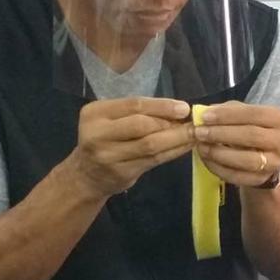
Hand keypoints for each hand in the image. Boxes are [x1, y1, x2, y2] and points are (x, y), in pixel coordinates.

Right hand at [64, 97, 195, 198]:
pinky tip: (185, 147)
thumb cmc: (104, 140)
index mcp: (94, 114)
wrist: (86, 175)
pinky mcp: (122, 173)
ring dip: (177, 139)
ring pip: (150, 145)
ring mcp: (108, 156)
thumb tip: (178, 110)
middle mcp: (97, 134)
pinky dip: (173, 152)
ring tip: (194, 134)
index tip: (184, 108)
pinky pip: (154, 160)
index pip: (133, 105)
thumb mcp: (110, 119)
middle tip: (192, 123)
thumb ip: (137, 113)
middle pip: (141, 125)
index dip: (162, 106)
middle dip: (170, 123)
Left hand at [194, 102, 279, 187]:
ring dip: (220, 153)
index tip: (205, 117)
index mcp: (279, 119)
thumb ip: (226, 111)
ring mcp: (274, 163)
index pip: (254, 113)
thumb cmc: (250, 129)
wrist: (262, 156)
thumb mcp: (242, 114)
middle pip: (251, 135)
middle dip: (222, 134)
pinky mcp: (262, 180)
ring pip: (247, 160)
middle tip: (200, 132)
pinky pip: (238, 176)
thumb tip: (204, 113)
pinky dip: (219, 168)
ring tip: (202, 146)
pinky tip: (206, 160)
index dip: (228, 115)